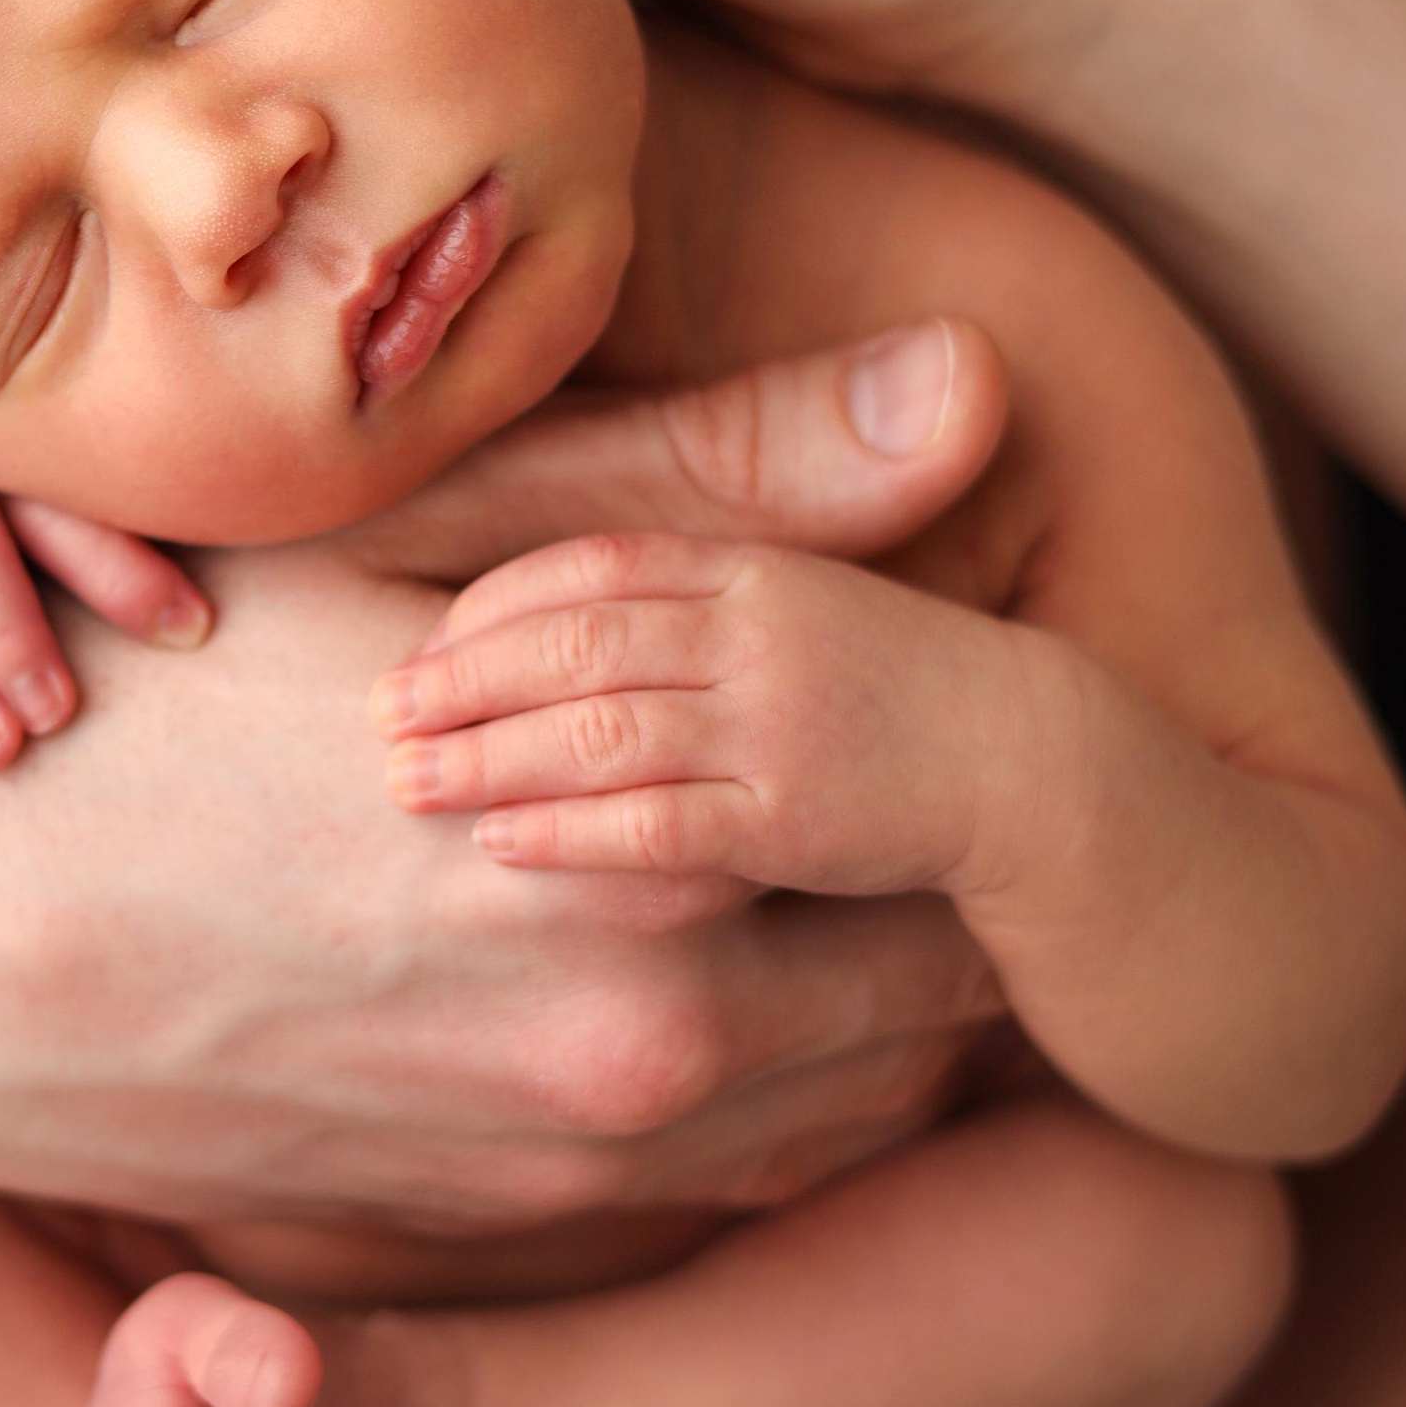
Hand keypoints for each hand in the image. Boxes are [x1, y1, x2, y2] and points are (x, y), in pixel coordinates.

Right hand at [0, 345, 1005, 1214]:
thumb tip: (979, 391)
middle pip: (940, 1003)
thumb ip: (715, 490)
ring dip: (861, 992)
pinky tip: (679, 943)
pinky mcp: (457, 1240)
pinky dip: (743, 1080)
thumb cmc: (115, 666)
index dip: (982, 742)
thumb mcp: (413, 542)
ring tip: (812, 843)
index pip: (968, 842)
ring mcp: (536, 1186)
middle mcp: (625, 1075)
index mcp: (654, 888)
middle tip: (925, 753)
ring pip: (837, 1110)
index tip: (971, 662)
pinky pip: (703, 1183)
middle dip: (950, 885)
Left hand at [373, 504, 1034, 893]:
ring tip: (404, 780)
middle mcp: (755, 631)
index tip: (414, 639)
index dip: (490, 604)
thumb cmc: (887, 694)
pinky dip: (570, 830)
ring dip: (491, 753)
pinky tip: (500, 842)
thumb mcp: (790, 607)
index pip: (589, 565)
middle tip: (375, 712)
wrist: (1030, 767)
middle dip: (462, 676)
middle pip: (575, 640)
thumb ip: (680, 599)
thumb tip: (545, 612)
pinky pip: (658, 823)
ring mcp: (775, 723)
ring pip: (601, 729)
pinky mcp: (792, 818)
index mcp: (747, 568)